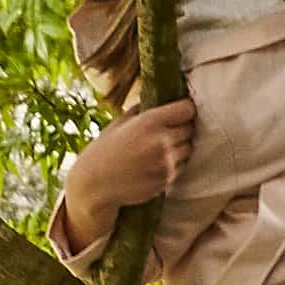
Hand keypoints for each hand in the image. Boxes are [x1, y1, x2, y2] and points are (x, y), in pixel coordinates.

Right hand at [54, 100, 198, 250]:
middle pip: (189, 129)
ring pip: (188, 148)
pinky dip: (174, 163)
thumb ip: (142, 110)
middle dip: (181, 127)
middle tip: (167, 130)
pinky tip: (155, 163)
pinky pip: (181, 166)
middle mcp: (162, 141)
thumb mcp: (120, 123)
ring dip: (179, 146)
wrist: (95, 184)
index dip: (184, 109)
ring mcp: (166, 163)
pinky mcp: (167, 179)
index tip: (179, 110)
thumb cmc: (104, 150)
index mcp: (150, 122)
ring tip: (160, 148)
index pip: (187, 109)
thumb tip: (161, 99)